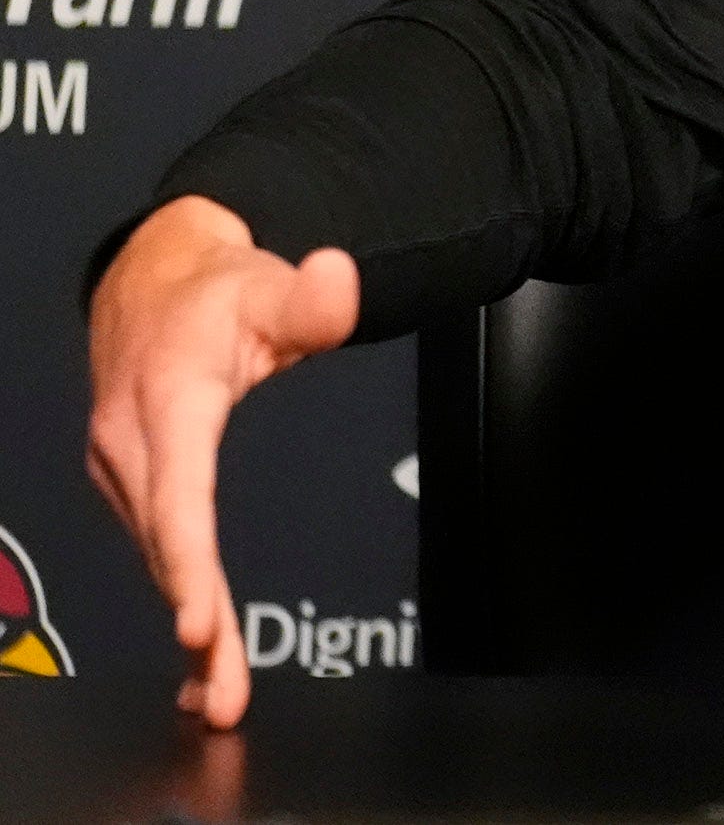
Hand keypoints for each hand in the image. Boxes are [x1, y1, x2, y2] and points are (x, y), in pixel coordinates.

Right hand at [85, 195, 359, 728]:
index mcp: (167, 403)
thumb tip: (342, 284)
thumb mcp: (266, 284)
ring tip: (218, 694)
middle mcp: (134, 447)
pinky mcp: (139, 484)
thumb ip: (310, 298)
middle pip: (167, 548)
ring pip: (161, 559)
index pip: (178, 495)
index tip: (197, 625)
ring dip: (190, 626)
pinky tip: (202, 657)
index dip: (187, 565)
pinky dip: (182, 600)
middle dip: (196, 623)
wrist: (154, 280)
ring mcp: (129, 470)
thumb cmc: (217, 291)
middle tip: (223, 694)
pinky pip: (162, 551)